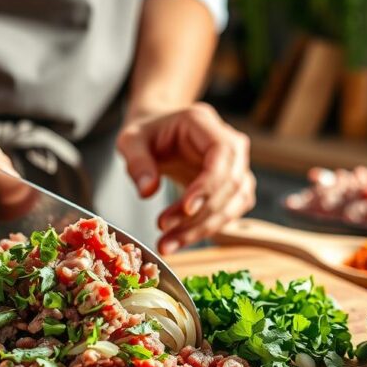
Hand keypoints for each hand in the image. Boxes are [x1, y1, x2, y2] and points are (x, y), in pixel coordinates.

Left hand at [116, 103, 254, 253]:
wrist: (158, 134)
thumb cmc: (147, 134)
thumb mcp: (130, 140)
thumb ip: (137, 162)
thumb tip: (148, 191)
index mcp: (205, 123)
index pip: (222, 154)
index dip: (209, 184)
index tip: (186, 209)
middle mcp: (230, 144)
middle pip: (231, 184)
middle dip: (199, 215)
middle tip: (165, 232)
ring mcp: (237, 166)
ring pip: (234, 204)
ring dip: (203, 228)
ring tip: (168, 243)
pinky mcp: (234, 188)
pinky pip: (229, 213)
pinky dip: (206, 229)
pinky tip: (180, 238)